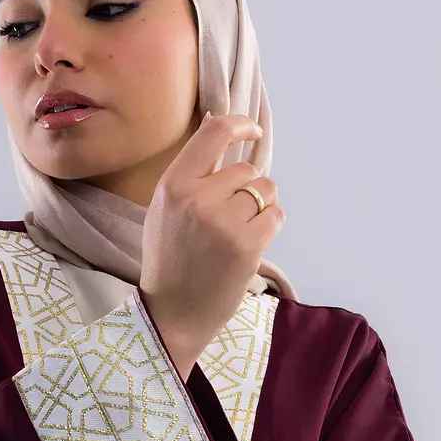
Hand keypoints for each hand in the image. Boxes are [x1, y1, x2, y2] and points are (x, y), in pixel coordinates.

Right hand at [139, 111, 284, 378]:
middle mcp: (196, 199)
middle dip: (246, 190)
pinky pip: (276, 216)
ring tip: (237, 233)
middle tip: (229, 220)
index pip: (214, 133)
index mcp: (172, 186)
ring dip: (260, 208)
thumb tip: (220, 130)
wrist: (172, 314)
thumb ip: (191, 175)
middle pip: (246, 170)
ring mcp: (223, 223)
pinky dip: (269, 227)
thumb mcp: (164, 211)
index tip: (253, 131)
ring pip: (265, 191)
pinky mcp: (246, 246)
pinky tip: (250, 244)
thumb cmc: (169, 262)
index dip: (240, 126)